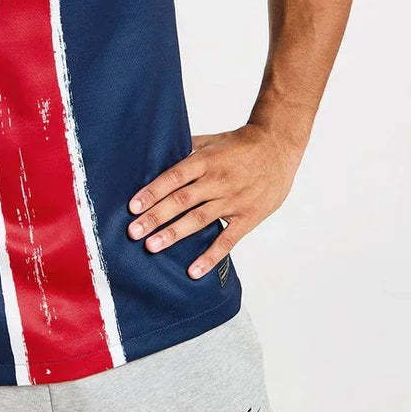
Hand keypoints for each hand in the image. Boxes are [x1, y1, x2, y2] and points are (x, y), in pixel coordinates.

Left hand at [126, 122, 303, 278]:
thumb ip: (186, 150)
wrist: (277, 148)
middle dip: (155, 217)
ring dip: (174, 234)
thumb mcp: (211, 140)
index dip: (153, 192)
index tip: (133, 206)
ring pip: (198, 220)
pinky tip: (193, 271)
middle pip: (181, 201)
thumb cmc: (239, 144)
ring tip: (152, 246)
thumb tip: (157, 155)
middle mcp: (217, 181)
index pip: (173, 177)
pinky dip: (210, 256)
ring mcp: (232, 200)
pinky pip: (227, 240)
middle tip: (133, 232)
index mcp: (205, 161)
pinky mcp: (247, 217)